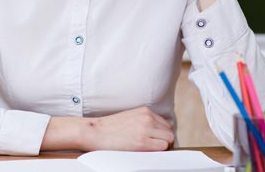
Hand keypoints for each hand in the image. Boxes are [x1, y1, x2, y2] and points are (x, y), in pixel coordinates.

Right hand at [42, 107, 173, 151]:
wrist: (94, 131)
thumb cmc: (109, 128)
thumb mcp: (130, 118)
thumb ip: (144, 121)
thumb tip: (156, 133)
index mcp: (145, 111)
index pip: (165, 124)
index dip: (162, 135)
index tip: (157, 141)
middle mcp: (147, 117)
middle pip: (169, 131)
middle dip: (165, 141)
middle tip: (155, 148)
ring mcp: (146, 128)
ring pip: (169, 139)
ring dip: (163, 146)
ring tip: (150, 151)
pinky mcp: (142, 141)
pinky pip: (162, 147)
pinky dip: (159, 151)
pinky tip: (147, 152)